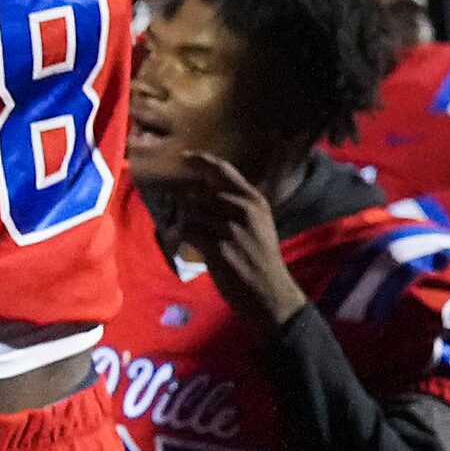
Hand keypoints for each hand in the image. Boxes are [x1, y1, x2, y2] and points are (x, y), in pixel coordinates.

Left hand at [167, 154, 307, 339]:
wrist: (270, 293)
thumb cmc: (258, 258)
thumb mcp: (255, 224)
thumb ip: (233, 206)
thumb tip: (197, 192)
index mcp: (255, 201)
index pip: (224, 171)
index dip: (200, 161)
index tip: (183, 157)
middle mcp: (245, 210)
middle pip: (199, 194)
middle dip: (184, 207)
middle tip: (181, 220)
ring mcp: (233, 229)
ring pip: (190, 212)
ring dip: (181, 223)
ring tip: (184, 236)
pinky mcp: (220, 248)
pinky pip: (187, 232)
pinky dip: (179, 237)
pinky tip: (182, 245)